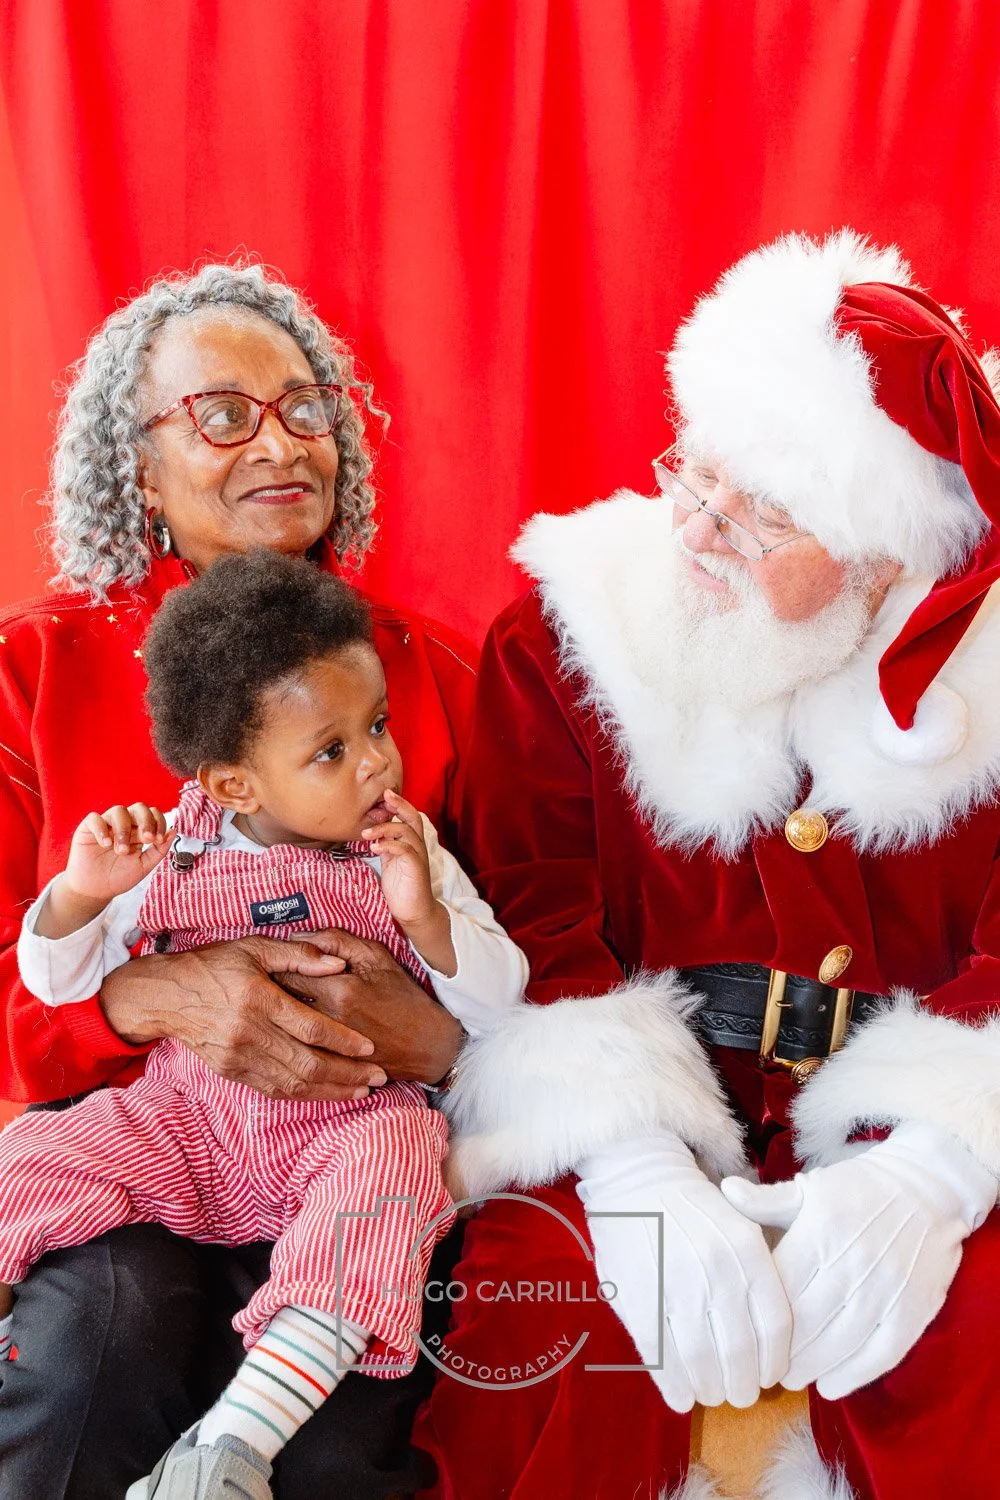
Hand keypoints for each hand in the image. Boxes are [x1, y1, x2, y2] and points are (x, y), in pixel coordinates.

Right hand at [37, 804, 175, 938]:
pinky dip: (101, 829)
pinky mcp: (87, 829)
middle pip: (139, 808)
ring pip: (118, 811)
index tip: (158, 840)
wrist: (95, 891)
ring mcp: (106, 824)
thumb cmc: (118, 877)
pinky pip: (94, 818)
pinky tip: (105, 844)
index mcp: (139, 831)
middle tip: (146, 840)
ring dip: (124, 830)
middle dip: (146, 822)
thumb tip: (174, 831)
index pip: (153, 815)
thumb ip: (160, 850)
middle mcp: (124, 824)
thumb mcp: (144, 866)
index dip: (159, 823)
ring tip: (122, 851)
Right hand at [100, 933, 388, 1100]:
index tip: (370, 1047)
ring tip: (362, 1090)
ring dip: (331, 1090)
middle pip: (308, 1063)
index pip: (311, 1028)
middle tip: (379, 1076)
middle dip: (348, 1073)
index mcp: (258, 999)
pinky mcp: (232, 1071)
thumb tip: (337, 964)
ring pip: (293, 1083)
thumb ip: (299, 955)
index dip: (344, 1040)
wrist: (167, 996)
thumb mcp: (255, 947)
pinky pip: (274, 1090)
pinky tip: (327, 1094)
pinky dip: (304, 1095)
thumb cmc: (215, 965)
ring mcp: (239, 1056)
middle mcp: (249, 1032)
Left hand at [277, 928, 464, 1085]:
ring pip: (282, 1031)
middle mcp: (328, 1021)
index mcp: (338, 990)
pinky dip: (282, 1043)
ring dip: (271, 1020)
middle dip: (265, 994)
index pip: (286, 974)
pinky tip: (280, 1034)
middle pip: (278, 1005)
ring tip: (266, 1009)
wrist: (427, 1044)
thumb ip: (336, 940)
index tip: (266, 963)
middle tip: (259, 985)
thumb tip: (297, 936)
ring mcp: (327, 1048)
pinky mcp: (328, 1066)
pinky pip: (293, 1053)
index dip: (272, 967)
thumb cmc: (402, 996)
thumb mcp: (375, 956)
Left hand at [362, 791, 435, 925]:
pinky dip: (388, 845)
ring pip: (406, 831)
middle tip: (384, 796)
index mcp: (410, 843)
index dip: (398, 804)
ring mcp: (418, 857)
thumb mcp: (389, 862)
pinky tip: (374, 848)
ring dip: (385, 828)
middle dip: (399, 804)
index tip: (383, 795)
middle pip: (413, 817)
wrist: (414, 913)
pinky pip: (404, 850)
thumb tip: (372, 831)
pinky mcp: (416, 868)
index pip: (408, 817)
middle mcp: (417, 846)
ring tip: (366, 834)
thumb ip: (385, 845)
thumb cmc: (401, 889)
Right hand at [576, 1134, 791, 1410]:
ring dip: (710, 1390)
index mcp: (748, 1252)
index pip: (775, 1327)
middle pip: (741, 1354)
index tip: (769, 1377)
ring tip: (711, 1395)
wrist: (637, 1175)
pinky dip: (674, 1387)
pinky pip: (662, 1358)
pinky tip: (680, 1396)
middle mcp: (718, 1272)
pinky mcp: (640, 1300)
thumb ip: (757, 1276)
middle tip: (740, 1396)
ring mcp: (677, 1287)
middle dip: (742, 1387)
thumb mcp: (740, 1225)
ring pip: (702, 1363)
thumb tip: (770, 1340)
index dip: (774, 1362)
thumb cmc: (693, 1206)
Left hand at [721, 1122, 997, 1398]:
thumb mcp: (810, 1188)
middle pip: (807, 1321)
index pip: (781, 1286)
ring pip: (841, 1342)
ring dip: (811, 1367)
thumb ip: (766, 1200)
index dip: (759, 1316)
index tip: (744, 1332)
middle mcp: (853, 1262)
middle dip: (781, 1350)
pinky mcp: (914, 1308)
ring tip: (790, 1377)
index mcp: (821, 1231)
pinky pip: (882, 1353)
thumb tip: (725, 1191)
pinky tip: (830, 1385)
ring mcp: (886, 1289)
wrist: (927, 1188)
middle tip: (761, 1366)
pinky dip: (854, 1374)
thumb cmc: (858, 1189)